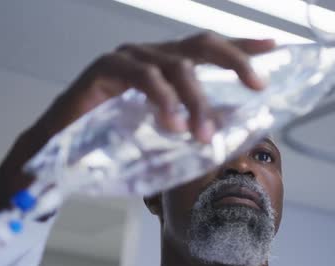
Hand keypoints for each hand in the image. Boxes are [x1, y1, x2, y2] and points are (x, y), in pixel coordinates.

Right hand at [0, 32, 274, 210]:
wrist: (60, 151)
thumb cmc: (114, 142)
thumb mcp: (163, 137)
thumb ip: (190, 129)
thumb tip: (226, 137)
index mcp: (168, 66)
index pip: (210, 50)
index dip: (242, 47)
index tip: (274, 48)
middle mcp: (152, 55)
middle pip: (201, 46)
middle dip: (235, 62)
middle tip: (257, 85)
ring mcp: (130, 57)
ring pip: (177, 67)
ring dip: (197, 101)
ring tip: (204, 134)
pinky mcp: (106, 67)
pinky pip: (144, 77)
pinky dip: (163, 100)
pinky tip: (172, 125)